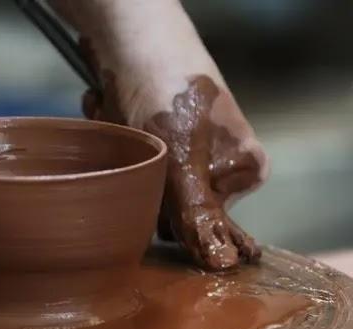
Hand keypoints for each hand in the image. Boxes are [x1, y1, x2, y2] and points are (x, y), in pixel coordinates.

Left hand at [84, 75, 265, 269]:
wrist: (128, 37)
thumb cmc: (166, 95)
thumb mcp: (182, 163)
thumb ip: (198, 214)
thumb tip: (221, 264)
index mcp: (244, 172)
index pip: (199, 223)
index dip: (166, 208)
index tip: (155, 179)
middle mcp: (217, 162)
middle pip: (164, 204)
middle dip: (139, 176)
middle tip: (137, 142)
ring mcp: (182, 146)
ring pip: (137, 179)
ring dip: (120, 153)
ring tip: (125, 118)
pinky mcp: (149, 132)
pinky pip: (121, 155)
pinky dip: (111, 134)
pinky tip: (113, 107)